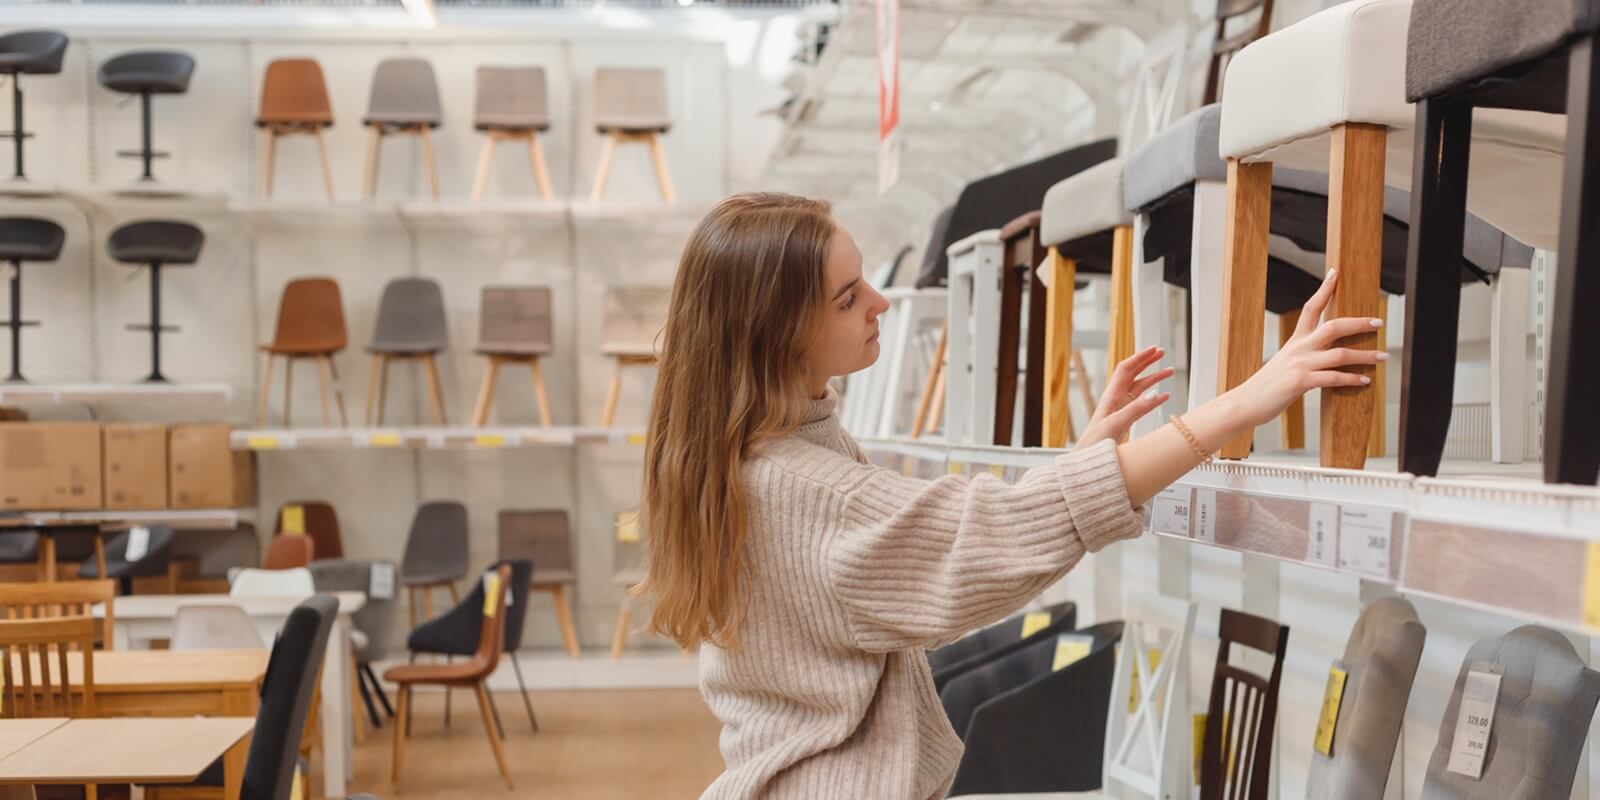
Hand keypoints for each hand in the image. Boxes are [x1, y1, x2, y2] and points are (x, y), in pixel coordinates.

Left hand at [1077, 345, 1174, 448]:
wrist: (1089, 459)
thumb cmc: (1095, 442)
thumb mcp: (1116, 424)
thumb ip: (1135, 409)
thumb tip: (1154, 394)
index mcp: (1111, 396)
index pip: (1126, 369)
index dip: (1140, 357)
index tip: (1154, 349)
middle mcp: (1117, 399)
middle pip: (1134, 374)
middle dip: (1148, 362)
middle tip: (1162, 353)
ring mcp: (1122, 409)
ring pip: (1141, 388)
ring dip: (1155, 379)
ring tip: (1170, 372)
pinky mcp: (1127, 419)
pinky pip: (1144, 404)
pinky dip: (1155, 399)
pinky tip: (1165, 396)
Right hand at [1233, 269, 1386, 426]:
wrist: (1245, 402)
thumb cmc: (1266, 386)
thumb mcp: (1285, 364)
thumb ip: (1304, 357)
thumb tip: (1325, 357)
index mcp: (1295, 341)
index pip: (1310, 308)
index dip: (1324, 289)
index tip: (1335, 273)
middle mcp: (1298, 348)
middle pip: (1333, 326)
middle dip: (1359, 323)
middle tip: (1379, 322)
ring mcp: (1300, 364)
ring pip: (1340, 354)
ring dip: (1365, 355)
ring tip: (1383, 356)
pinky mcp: (1300, 382)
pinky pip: (1333, 378)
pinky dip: (1352, 378)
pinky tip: (1365, 380)